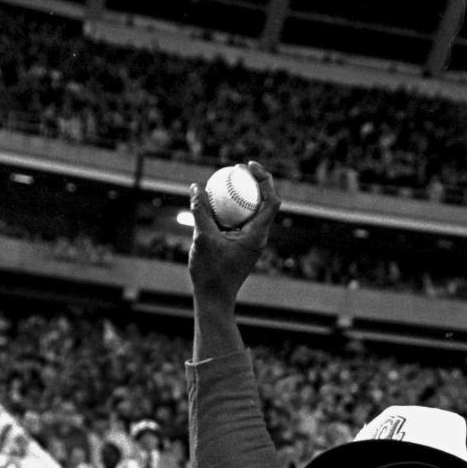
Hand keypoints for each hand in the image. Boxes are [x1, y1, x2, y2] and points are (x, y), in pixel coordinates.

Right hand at [188, 160, 280, 309]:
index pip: (271, 200)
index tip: (247, 167)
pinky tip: (214, 203)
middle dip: (253, 182)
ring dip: (241, 195)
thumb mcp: (202, 238)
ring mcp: (250, 242)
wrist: (214, 300)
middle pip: (264, 202)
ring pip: (251, 212)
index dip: (264, 179)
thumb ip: (200, 212)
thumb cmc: (211, 273)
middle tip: (235, 169)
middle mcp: (258, 236)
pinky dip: (230, 210)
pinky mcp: (241, 246)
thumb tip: (195, 187)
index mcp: (257, 234)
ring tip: (226, 181)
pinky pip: (239, 221)